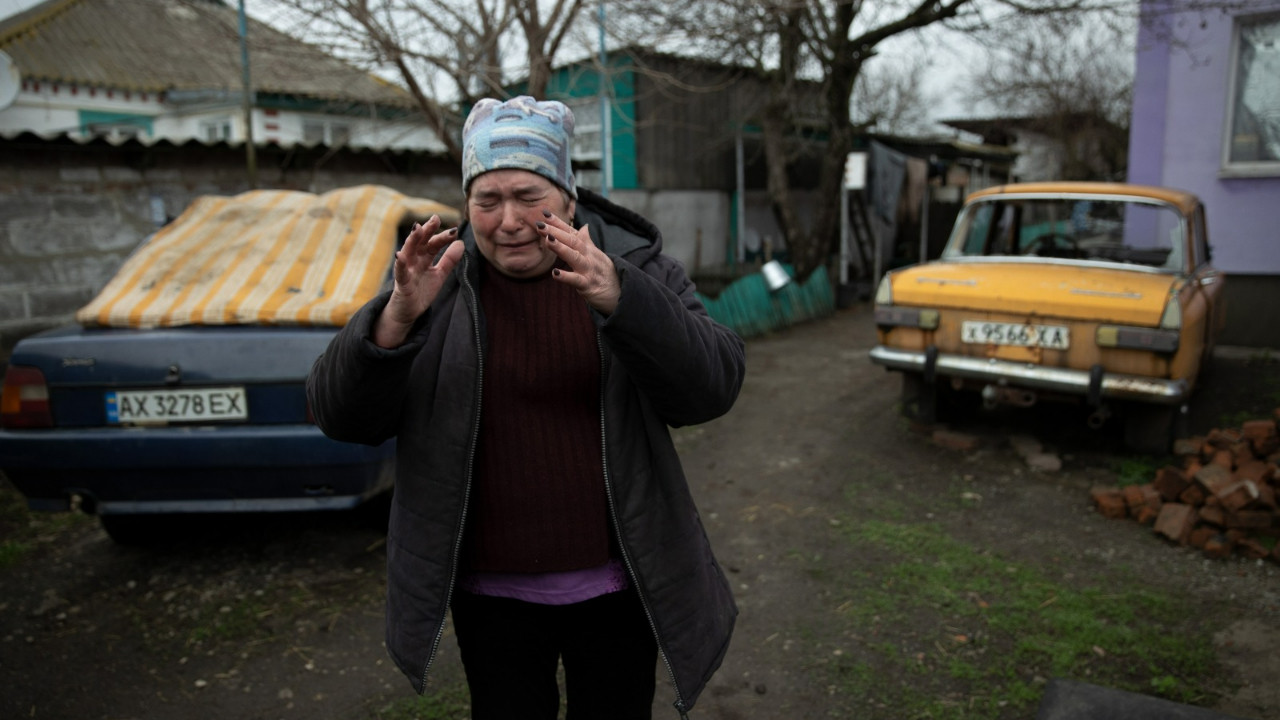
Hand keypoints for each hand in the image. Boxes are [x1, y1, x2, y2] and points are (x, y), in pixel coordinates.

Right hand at [373, 215, 463, 347]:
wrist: (408, 311)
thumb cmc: (422, 290)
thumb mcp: (439, 274)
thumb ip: (449, 260)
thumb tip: (461, 243)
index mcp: (424, 258)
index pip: (434, 244)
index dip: (443, 237)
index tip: (455, 229)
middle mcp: (414, 260)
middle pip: (421, 242)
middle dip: (427, 230)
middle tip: (435, 218)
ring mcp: (406, 270)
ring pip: (408, 252)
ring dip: (412, 240)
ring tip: (417, 228)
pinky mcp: (401, 283)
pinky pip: (399, 272)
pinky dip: (399, 263)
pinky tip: (399, 255)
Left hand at [538, 209, 620, 314]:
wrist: (621, 292)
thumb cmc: (605, 273)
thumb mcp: (596, 254)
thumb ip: (587, 240)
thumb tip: (585, 225)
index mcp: (587, 248)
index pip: (571, 232)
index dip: (558, 223)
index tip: (544, 213)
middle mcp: (588, 256)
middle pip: (572, 241)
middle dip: (555, 232)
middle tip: (540, 225)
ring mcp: (589, 270)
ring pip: (574, 256)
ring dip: (561, 248)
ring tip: (547, 240)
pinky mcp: (589, 285)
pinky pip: (576, 280)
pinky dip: (566, 277)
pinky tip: (555, 273)